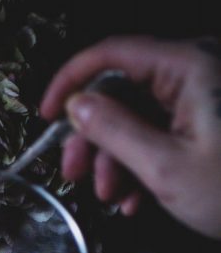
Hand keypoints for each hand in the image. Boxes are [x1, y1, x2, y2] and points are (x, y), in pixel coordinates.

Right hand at [40, 36, 220, 237]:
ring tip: (113, 198)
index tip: (47, 115)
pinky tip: (136, 199)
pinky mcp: (208, 120)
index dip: (71, 81)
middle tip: (73, 175)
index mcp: (188, 67)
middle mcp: (195, 71)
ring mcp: (203, 97)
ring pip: (137, 116)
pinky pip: (161, 131)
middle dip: (94, 136)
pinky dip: (141, 163)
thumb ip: (114, 131)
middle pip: (122, 90)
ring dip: (116, 159)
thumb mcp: (165, 167)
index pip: (113, 54)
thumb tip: (77, 106)